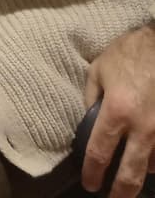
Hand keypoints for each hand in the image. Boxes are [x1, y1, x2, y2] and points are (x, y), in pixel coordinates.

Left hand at [81, 23, 154, 196]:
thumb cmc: (128, 53)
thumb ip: (91, 98)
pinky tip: (149, 161)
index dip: (93, 172)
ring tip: (131, 175)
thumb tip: (89, 120)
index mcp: (116, 110)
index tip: (90, 183)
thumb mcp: (99, 70)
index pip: (100, 151)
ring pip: (152, 167)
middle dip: (120, 192)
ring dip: (140, 173)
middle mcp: (142, 127)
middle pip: (130, 173)